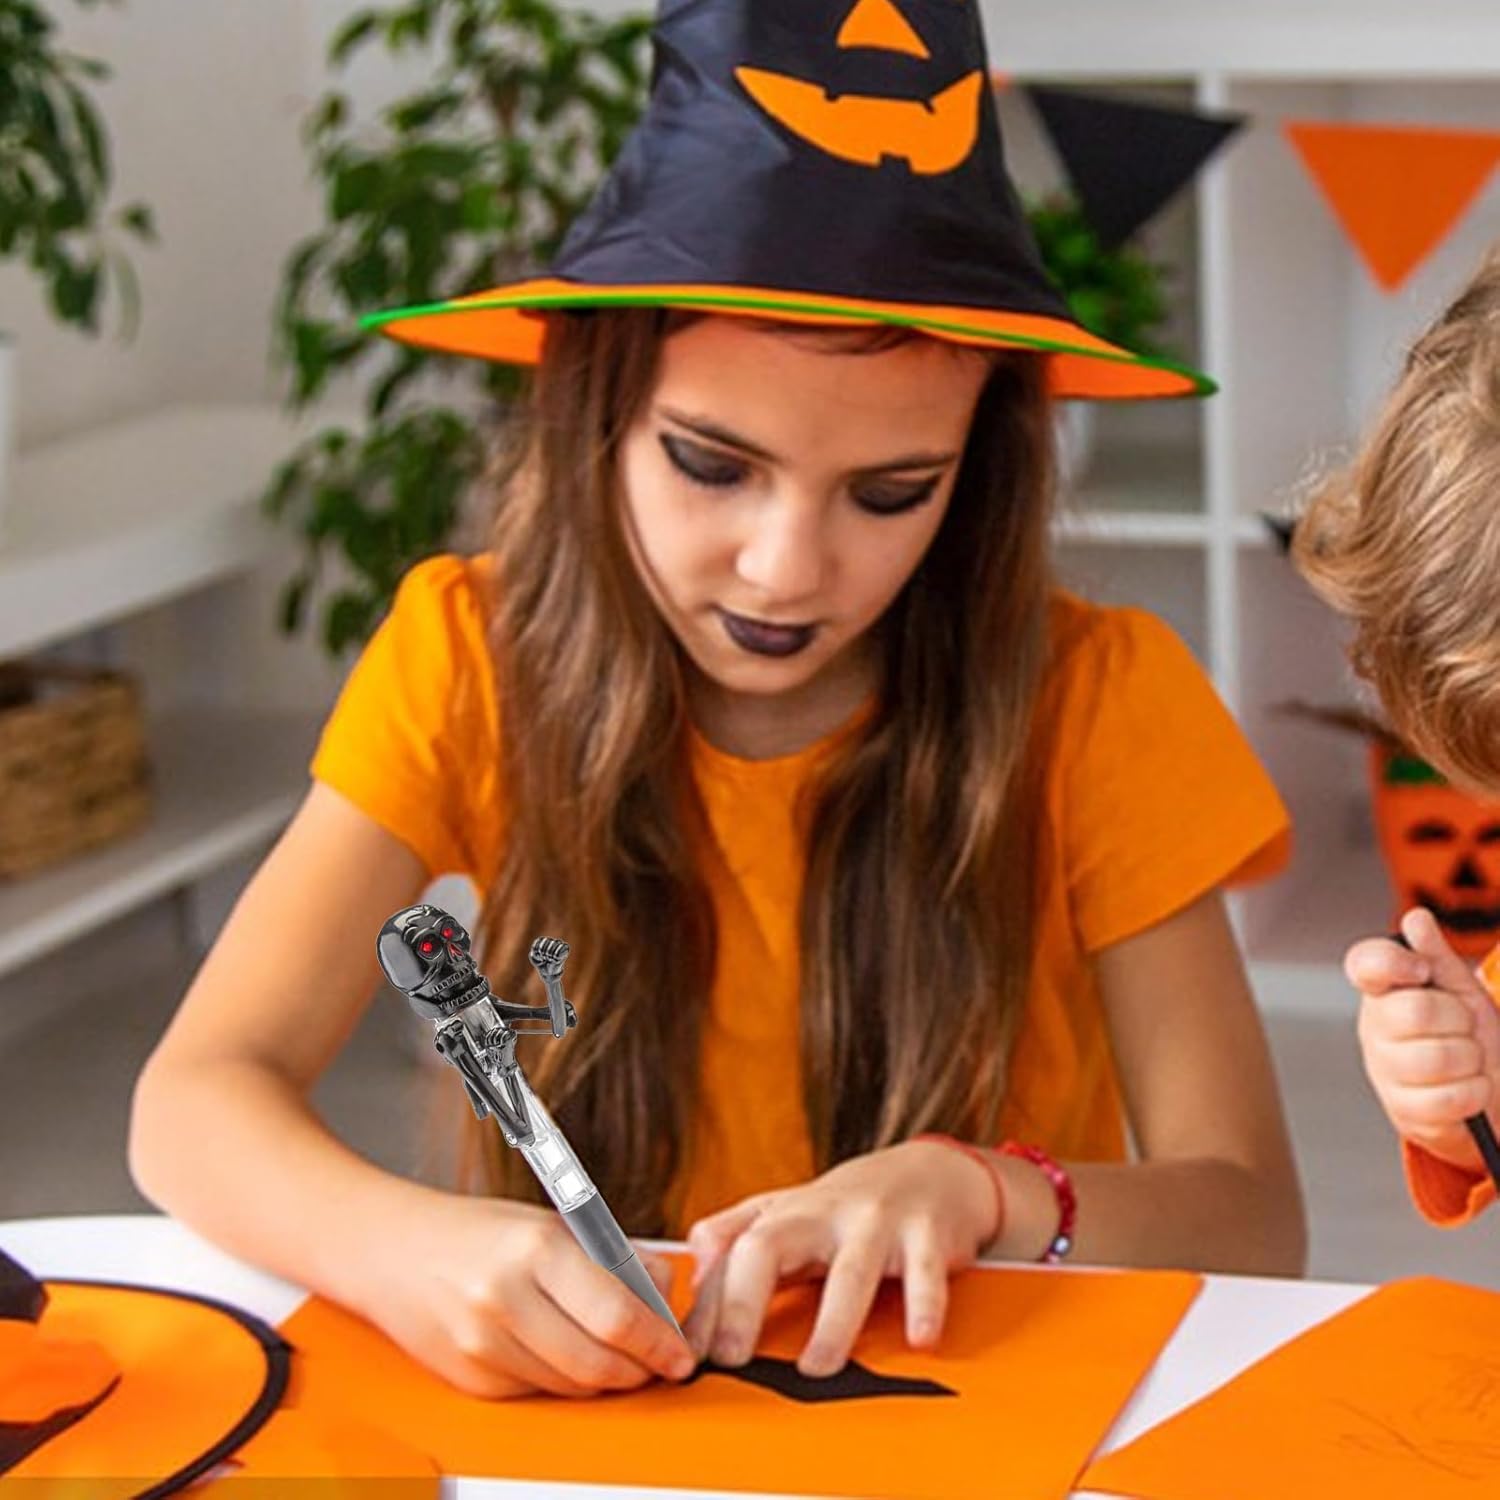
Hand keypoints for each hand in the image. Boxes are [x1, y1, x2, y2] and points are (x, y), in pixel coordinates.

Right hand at [351, 1190, 696, 1398]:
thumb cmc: (477, 1230)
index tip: (679, 1351)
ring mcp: (483, 1344)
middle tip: (660, 1363)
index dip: (658, 1341)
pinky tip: (569, 1356)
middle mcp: (506, 1299)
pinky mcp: (471, 1379)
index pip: (617, 1315)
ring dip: (606, 1379)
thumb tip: (667, 1288)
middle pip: (598, 1362)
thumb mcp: (553, 1222)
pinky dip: (564, 1381)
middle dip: (640, 1369)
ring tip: (621, 1358)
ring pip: (572, 1385)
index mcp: (535, 1249)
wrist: (392, 1250)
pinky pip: (538, 1392)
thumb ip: (614, 1256)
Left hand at [680, 1139, 1000, 1378]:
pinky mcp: (928, 1235)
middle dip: (744, 1301)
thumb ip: (732, 1235)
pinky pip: (925, 1272)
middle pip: (771, 1248)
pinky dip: (924, 1305)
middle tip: (731, 1358)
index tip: (690, 1353)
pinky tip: (919, 1339)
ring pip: (850, 1272)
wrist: (931, 1172)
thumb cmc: (847, 1206)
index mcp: (786, 1215)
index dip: (707, 1305)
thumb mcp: (786, 1211)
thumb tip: (694, 1271)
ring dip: (832, 1323)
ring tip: (816, 1368)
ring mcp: (877, 1223)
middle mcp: (826, 1214)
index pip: (732, 1255)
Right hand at [1346, 906, 1499, 1172]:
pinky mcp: (1404, 1112)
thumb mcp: (1458, 991)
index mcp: (1383, 993)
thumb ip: (1435, 955)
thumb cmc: (1463, 1036)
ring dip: (1471, 1059)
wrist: (1486, 1094)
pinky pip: (1450, 1097)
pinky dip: (1475, 1092)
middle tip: (1463, 1027)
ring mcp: (1385, 1072)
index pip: (1365, 964)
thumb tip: (1416, 919)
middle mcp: (1374, 1030)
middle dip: (1459, 1019)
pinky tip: (1468, 1088)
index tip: (1420, 971)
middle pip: (1418, 1011)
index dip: (1394, 963)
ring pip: (1438, 1058)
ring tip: (1468, 1060)